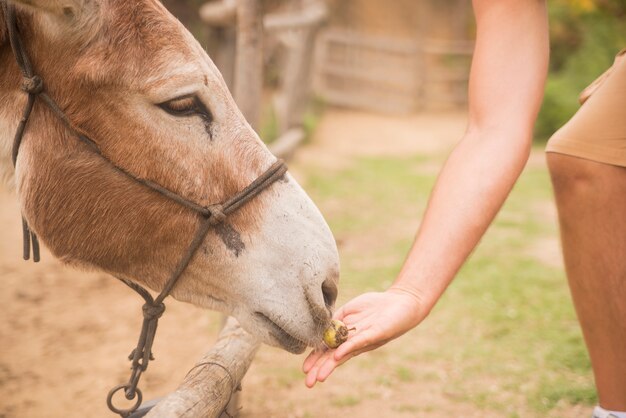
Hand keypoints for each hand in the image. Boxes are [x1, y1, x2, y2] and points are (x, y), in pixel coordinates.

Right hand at [302, 288, 426, 387]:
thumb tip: (320, 326)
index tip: (304, 370)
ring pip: (344, 354)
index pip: (328, 350)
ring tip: (320, 377)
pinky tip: (337, 356)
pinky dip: (347, 348)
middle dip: (320, 369)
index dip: (315, 359)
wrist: (401, 301)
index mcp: (347, 336)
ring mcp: (364, 339)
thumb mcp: (350, 309)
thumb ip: (336, 318)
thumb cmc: (375, 305)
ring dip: (331, 365)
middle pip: (334, 357)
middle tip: (309, 383)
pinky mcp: (375, 333)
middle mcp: (354, 341)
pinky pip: (359, 342)